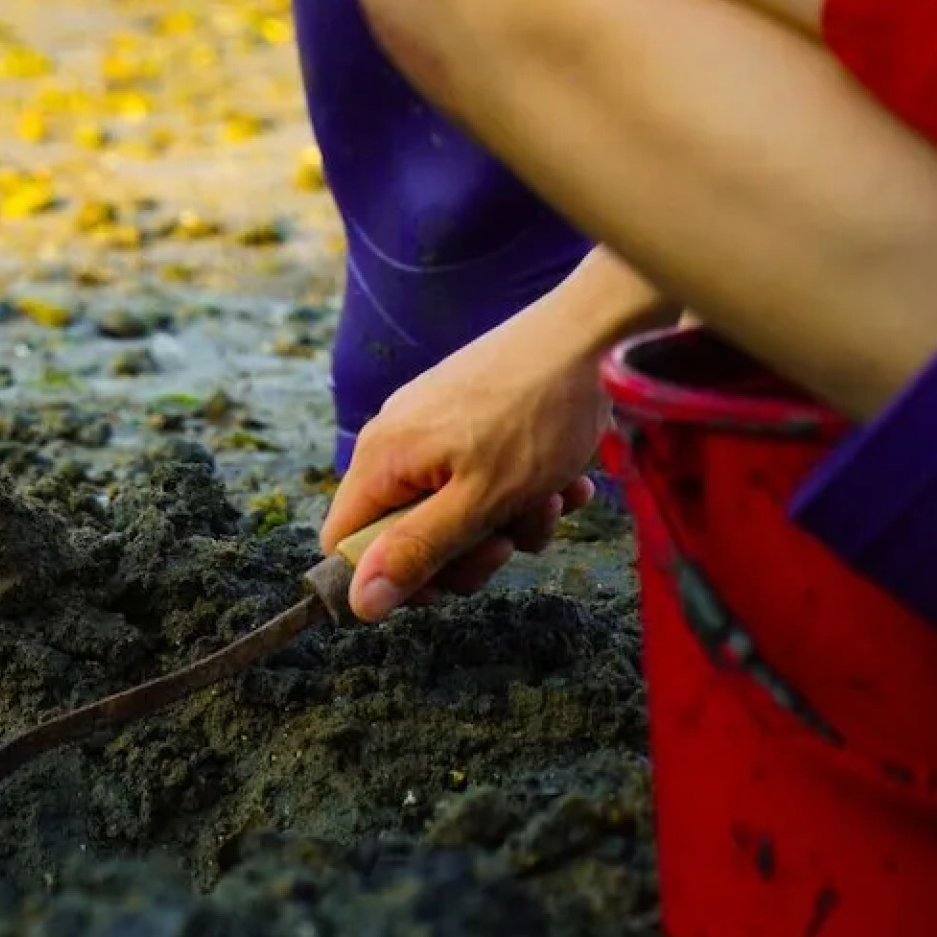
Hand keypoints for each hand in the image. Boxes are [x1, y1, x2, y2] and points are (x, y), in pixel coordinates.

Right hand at [318, 296, 610, 620]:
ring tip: (552, 497)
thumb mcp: (480, 502)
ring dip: (508, 522)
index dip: (389, 576)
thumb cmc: (538, 414)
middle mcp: (395, 440)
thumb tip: (357, 602)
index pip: (344, 543)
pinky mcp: (469, 417)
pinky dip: (521, 490)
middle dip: (465, 550)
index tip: (446, 580)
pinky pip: (480, 478)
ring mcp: (432, 426)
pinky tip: (564, 480)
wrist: (593, 335)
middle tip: (510, 540)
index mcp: (381, 460)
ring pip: (453, 510)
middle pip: (404, 534)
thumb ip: (416, 552)